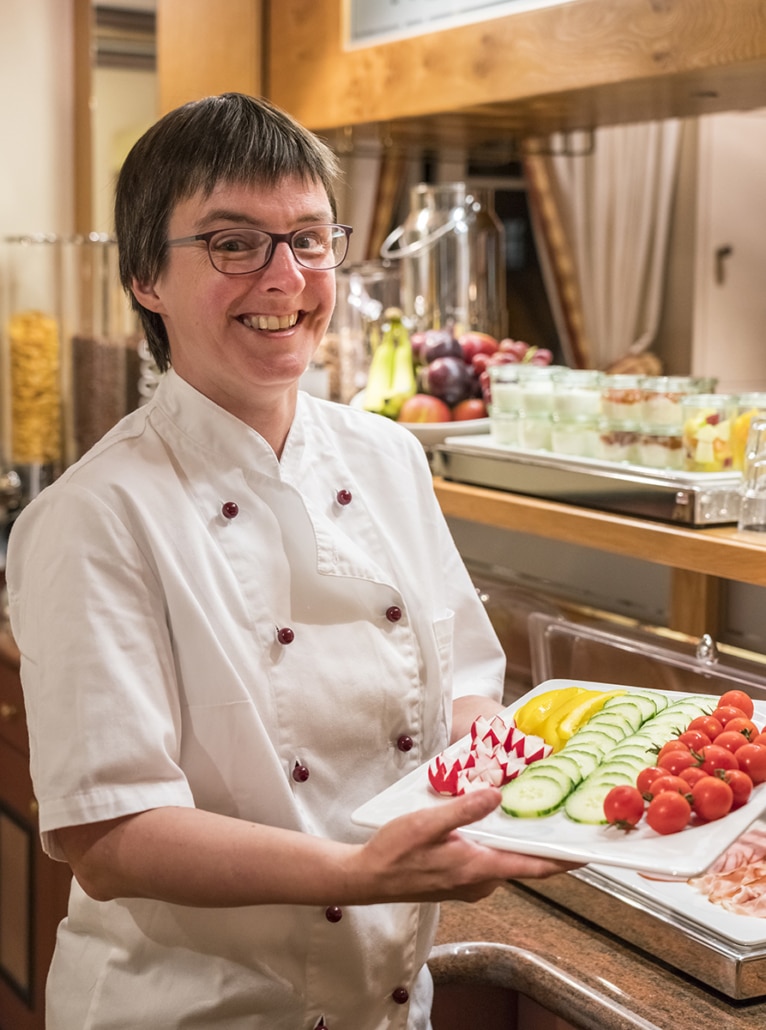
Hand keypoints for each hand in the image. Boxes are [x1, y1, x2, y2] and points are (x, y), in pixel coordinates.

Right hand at [351, 787, 577, 904]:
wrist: (367, 878)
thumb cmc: (394, 852)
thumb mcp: (427, 823)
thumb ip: (464, 810)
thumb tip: (496, 794)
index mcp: (478, 869)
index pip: (534, 867)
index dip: (564, 860)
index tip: (589, 853)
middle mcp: (480, 882)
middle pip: (523, 863)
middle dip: (542, 842)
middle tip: (560, 816)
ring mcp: (470, 884)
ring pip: (505, 861)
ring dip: (516, 842)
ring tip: (528, 813)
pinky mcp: (460, 880)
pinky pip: (489, 862)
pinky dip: (497, 845)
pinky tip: (491, 824)